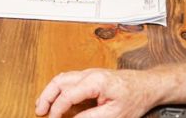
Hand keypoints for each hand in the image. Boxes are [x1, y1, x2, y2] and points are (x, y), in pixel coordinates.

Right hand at [35, 68, 161, 117]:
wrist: (146, 85)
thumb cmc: (134, 98)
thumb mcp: (114, 114)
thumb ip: (90, 117)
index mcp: (95, 81)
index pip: (67, 94)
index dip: (56, 109)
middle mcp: (89, 73)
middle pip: (59, 81)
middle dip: (46, 96)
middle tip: (39, 111)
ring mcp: (89, 73)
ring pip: (62, 78)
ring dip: (50, 90)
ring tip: (42, 105)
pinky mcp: (91, 76)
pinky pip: (69, 79)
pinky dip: (58, 87)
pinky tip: (55, 96)